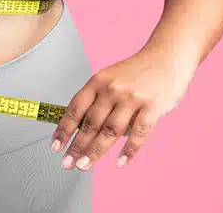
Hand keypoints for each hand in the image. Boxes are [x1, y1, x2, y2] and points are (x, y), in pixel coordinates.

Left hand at [50, 43, 194, 170]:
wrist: (166, 57)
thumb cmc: (137, 72)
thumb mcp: (110, 78)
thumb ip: (97, 100)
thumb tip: (79, 129)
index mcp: (99, 80)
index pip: (76, 108)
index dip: (64, 129)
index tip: (56, 146)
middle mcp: (113, 89)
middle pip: (91, 123)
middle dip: (77, 146)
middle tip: (67, 163)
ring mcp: (133, 98)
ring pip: (110, 131)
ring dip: (95, 151)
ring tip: (84, 165)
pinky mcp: (152, 107)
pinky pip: (139, 133)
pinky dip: (129, 150)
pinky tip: (120, 162)